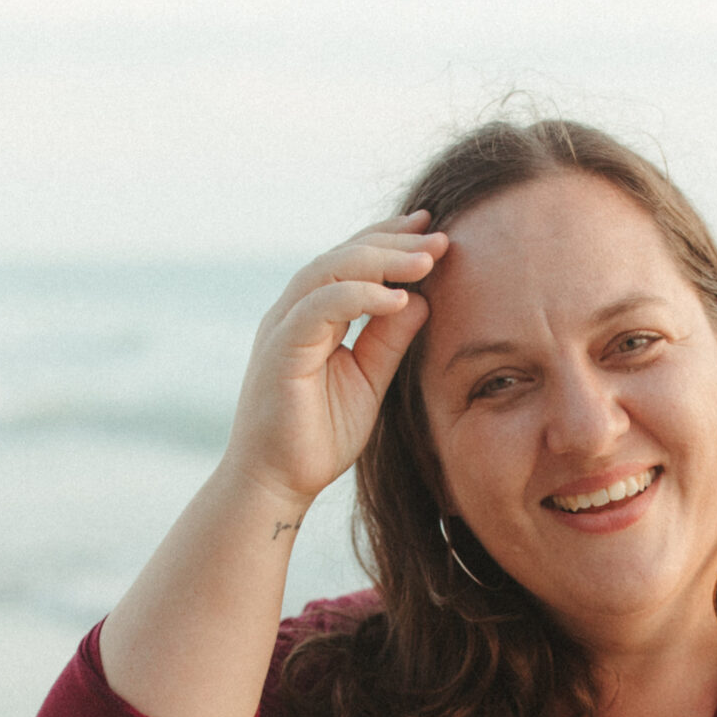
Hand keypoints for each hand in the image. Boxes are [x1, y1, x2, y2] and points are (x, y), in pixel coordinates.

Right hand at [223, 211, 446, 507]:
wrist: (276, 484)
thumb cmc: (318, 437)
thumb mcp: (368, 381)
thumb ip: (390, 340)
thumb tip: (421, 299)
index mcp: (313, 315)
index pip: (352, 262)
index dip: (391, 242)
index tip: (434, 231)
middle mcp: (294, 312)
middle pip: (343, 255)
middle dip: (394, 242)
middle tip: (441, 237)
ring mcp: (283, 327)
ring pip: (330, 270)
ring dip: (382, 260)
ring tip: (427, 260)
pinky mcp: (279, 350)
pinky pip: (319, 306)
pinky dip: (359, 296)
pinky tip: (399, 299)